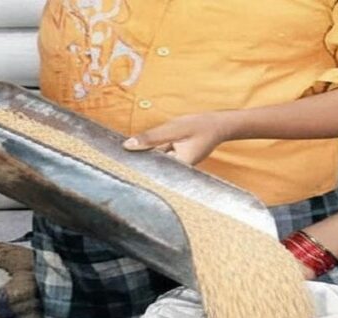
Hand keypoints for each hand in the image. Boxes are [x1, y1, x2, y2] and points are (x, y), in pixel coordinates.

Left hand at [123, 111, 239, 164]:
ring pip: (154, 162)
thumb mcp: (173, 129)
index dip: (133, 167)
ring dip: (144, 155)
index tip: (118, 163)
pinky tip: (141, 147)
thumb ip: (150, 138)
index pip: (149, 171)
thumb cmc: (200, 126)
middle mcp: (177, 171)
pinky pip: (159, 157)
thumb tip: (127, 146)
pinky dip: (152, 151)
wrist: (219, 125)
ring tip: (124, 152)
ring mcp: (176, 166)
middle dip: (136, 161)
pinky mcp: (176, 160)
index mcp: (177, 168)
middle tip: (118, 156)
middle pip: (150, 168)